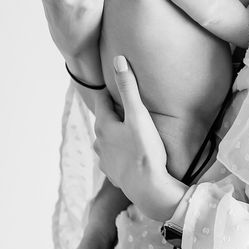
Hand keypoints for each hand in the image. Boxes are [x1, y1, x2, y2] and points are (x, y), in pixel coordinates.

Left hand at [92, 56, 185, 219]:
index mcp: (104, 126)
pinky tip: (127, 154)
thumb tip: (118, 60)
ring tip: (126, 129)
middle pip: (103, 121)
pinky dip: (118, 153)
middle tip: (125, 104)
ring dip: (113, 134)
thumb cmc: (145, 150)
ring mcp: (105, 160)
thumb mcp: (138, 115)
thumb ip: (128, 88)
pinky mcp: (113, 175)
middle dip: (113, 112)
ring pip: (105, 141)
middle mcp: (99, 142)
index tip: (116, 83)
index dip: (110, 90)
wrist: (148, 188)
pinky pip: (112, 159)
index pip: (102, 101)